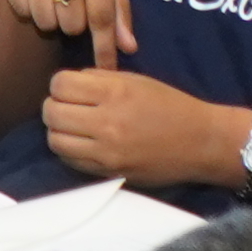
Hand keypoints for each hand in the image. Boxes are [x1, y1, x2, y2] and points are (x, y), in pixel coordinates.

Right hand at [0, 0, 134, 55]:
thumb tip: (128, 48)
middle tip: (75, 0)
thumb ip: (119, 6)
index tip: (107, 71)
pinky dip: (33, 8)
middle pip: (72, 25)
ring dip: (55, 17)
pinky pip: (24, 12)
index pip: (101, 17)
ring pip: (46, 22)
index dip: (105, 48)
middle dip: (77, 22)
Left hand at [40, 65, 229, 183]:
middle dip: (54, 106)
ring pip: (55, 140)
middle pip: (52, 112)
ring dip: (58, 130)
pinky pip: (70, 161)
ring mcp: (106, 151)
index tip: (70, 87)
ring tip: (73, 126)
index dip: (60, 84)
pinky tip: (82, 143)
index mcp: (115, 92)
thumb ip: (100, 79)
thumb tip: (68, 84)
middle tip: (68, 106)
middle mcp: (107, 122)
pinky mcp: (108, 172)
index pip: (60, 84)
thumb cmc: (170, 105)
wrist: (200, 142)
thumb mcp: (136, 80)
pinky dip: (69, 150)